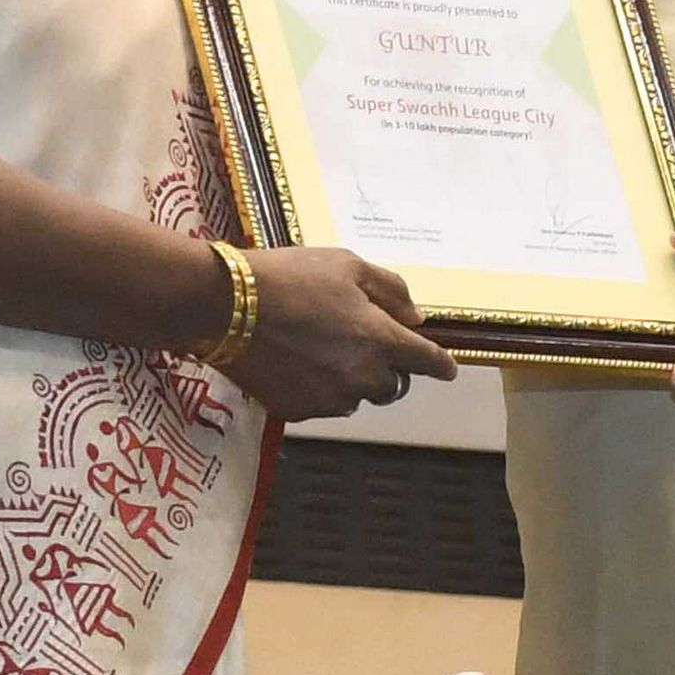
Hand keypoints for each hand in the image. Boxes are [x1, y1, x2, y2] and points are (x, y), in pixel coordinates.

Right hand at [223, 244, 455, 423]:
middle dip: (386, 368)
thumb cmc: (290, 277)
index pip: (428, 362)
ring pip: (357, 398)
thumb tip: (415, 317)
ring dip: (352, 380)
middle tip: (359, 342)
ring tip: (321, 349)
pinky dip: (318, 389)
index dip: (441, 365)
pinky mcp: (299, 411)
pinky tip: (296, 363)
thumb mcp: (346, 264)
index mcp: (381, 339)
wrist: (226, 305)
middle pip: (393, 386)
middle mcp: (363, 376)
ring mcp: (330, 399)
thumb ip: (390, 290)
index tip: (447, 369)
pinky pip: (322, 405)